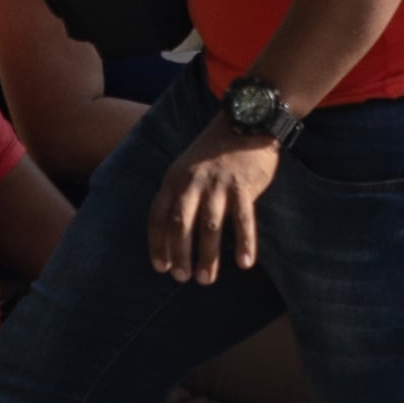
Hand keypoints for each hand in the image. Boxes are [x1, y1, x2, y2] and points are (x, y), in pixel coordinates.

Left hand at [148, 125, 279, 282]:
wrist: (246, 123)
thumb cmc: (214, 152)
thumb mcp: (186, 168)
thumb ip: (178, 194)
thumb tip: (173, 233)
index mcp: (174, 179)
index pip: (158, 216)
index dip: (157, 244)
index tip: (160, 267)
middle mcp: (192, 182)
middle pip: (180, 225)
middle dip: (179, 255)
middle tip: (183, 278)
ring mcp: (218, 184)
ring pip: (210, 227)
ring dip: (208, 256)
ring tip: (207, 279)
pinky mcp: (243, 186)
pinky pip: (243, 220)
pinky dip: (244, 243)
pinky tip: (244, 263)